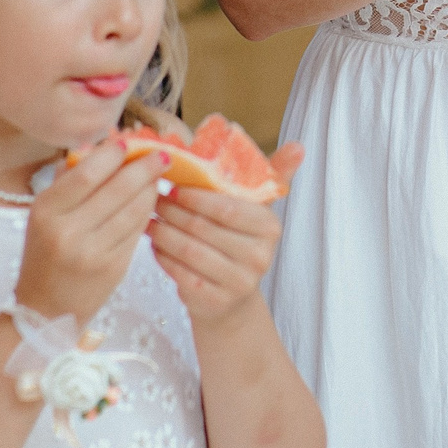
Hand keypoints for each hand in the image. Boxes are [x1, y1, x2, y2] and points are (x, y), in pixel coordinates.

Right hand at [15, 135, 164, 321]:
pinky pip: (138, 231)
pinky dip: (148, 212)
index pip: (86, 174)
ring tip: (160, 174)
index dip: (112, 155)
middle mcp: (68, 232)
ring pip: (134, 209)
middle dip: (144, 167)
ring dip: (152, 188)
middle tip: (163, 154)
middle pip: (117, 189)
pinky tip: (153, 200)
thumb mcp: (44, 215)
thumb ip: (69, 179)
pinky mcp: (114, 268)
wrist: (46, 311)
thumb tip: (100, 143)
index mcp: (45, 212)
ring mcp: (92, 252)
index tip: (129, 142)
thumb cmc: (45, 254)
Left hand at [149, 144, 304, 334]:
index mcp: (269, 227)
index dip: (195, 196)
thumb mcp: (256, 207)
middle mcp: (259, 257)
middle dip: (173, 212)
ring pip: (189, 250)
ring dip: (163, 233)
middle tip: (153, 200)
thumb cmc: (240, 239)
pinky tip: (155, 245)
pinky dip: (163, 257)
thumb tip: (298, 145)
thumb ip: (275, 173)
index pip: (227, 208)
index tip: (173, 187)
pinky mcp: (216, 302)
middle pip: (204, 228)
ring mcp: (239, 283)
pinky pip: (180, 274)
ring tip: (149, 220)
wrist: (233, 296)